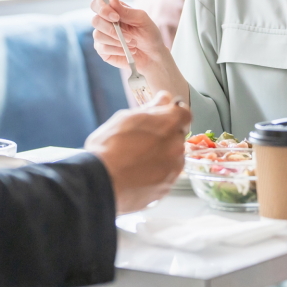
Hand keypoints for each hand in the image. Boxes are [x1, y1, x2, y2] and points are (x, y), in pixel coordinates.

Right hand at [84, 91, 191, 214]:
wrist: (101, 182)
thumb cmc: (108, 147)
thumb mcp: (125, 119)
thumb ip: (150, 108)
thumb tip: (164, 98)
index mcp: (167, 125)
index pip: (185, 114)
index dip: (174, 115)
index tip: (163, 118)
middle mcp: (176, 146)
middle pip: (178, 136)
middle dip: (166, 136)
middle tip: (143, 140)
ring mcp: (173, 169)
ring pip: (174, 157)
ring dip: (163, 156)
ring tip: (138, 160)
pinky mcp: (166, 188)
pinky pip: (167, 176)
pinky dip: (157, 174)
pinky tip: (139, 174)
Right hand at [90, 0, 167, 74]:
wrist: (153, 56)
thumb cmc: (149, 35)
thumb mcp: (142, 20)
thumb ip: (126, 10)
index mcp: (113, 11)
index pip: (97, 4)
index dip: (102, 9)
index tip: (116, 17)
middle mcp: (105, 22)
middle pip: (95, 20)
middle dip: (111, 29)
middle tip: (129, 36)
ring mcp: (102, 37)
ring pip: (98, 35)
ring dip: (117, 40)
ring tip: (133, 43)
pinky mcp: (102, 50)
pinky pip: (102, 48)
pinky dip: (117, 49)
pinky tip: (127, 50)